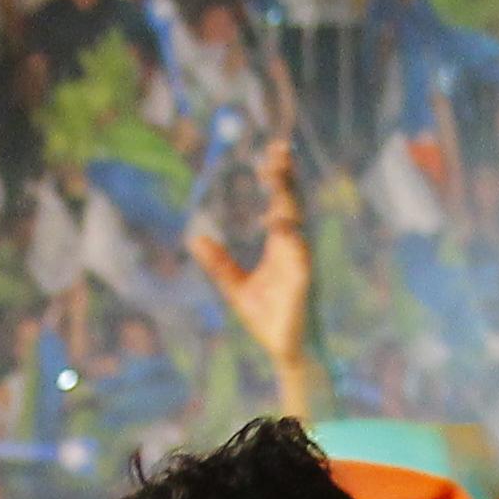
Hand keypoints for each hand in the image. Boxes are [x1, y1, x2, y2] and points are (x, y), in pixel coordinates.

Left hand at [185, 161, 312, 371]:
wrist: (282, 350)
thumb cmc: (266, 318)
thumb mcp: (234, 288)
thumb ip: (219, 264)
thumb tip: (195, 238)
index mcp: (280, 246)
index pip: (281, 203)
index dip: (279, 178)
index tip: (272, 151)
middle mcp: (293, 249)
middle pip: (292, 204)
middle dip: (286, 177)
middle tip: (278, 148)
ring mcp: (299, 264)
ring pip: (296, 224)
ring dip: (287, 199)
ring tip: (274, 175)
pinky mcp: (302, 283)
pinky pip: (299, 257)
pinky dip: (291, 241)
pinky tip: (280, 225)